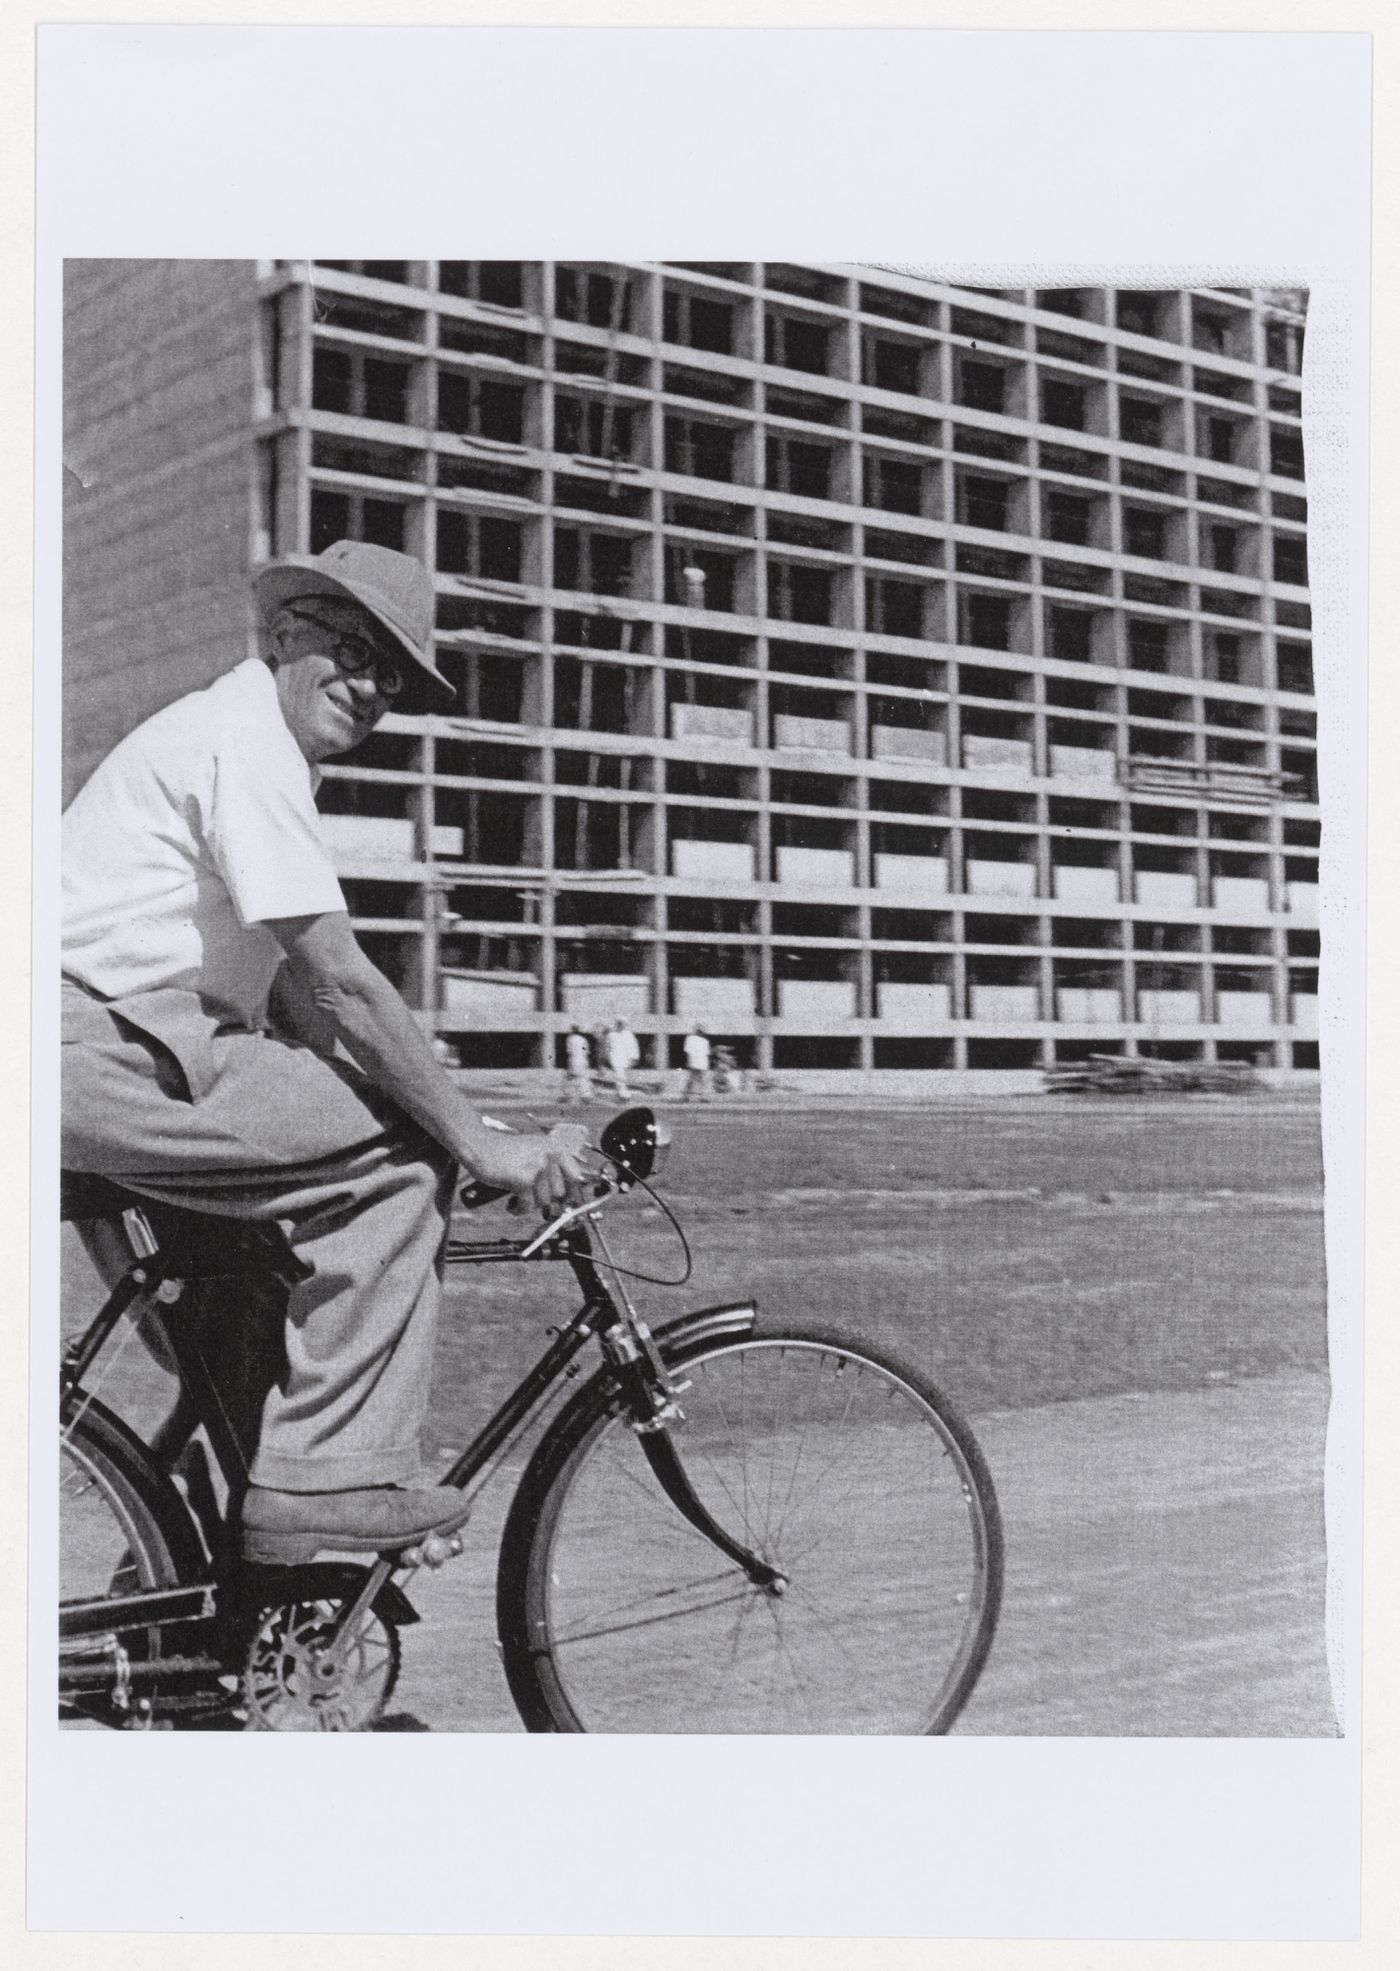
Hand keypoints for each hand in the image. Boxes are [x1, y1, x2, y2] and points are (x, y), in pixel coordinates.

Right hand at [465, 1129, 588, 1213]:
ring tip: (517, 1199)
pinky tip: (511, 1205)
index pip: (576, 1175)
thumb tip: (565, 1197)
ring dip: (529, 1205)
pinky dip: (518, 1209)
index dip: (575, 1193)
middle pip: (559, 1193)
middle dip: (544, 1200)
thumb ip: (550, 1168)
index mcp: (554, 1148)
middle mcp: (549, 1156)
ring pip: (543, 1202)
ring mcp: (537, 1168)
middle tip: (531, 1200)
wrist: (479, 1146)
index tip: (571, 1204)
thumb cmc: (503, 1152)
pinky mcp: (523, 1180)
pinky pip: (527, 1206)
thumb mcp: (533, 1152)